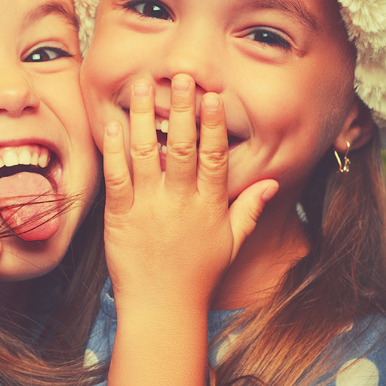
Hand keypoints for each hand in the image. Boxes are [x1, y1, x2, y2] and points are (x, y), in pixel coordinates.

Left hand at [101, 74, 277, 311]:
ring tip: (142, 85)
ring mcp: (149, 208)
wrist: (162, 308)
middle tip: (181, 77)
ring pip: (146, 154)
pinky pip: (117, 178)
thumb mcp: (231, 242)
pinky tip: (113, 124)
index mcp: (209, 206)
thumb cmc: (198, 276)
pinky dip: (114, 151)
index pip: (214, 157)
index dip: (214, 125)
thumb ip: (250, 209)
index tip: (213, 97)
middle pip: (181, 148)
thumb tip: (272, 183)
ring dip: (143, 117)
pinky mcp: (121, 218)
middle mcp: (180, 202)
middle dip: (182, 110)